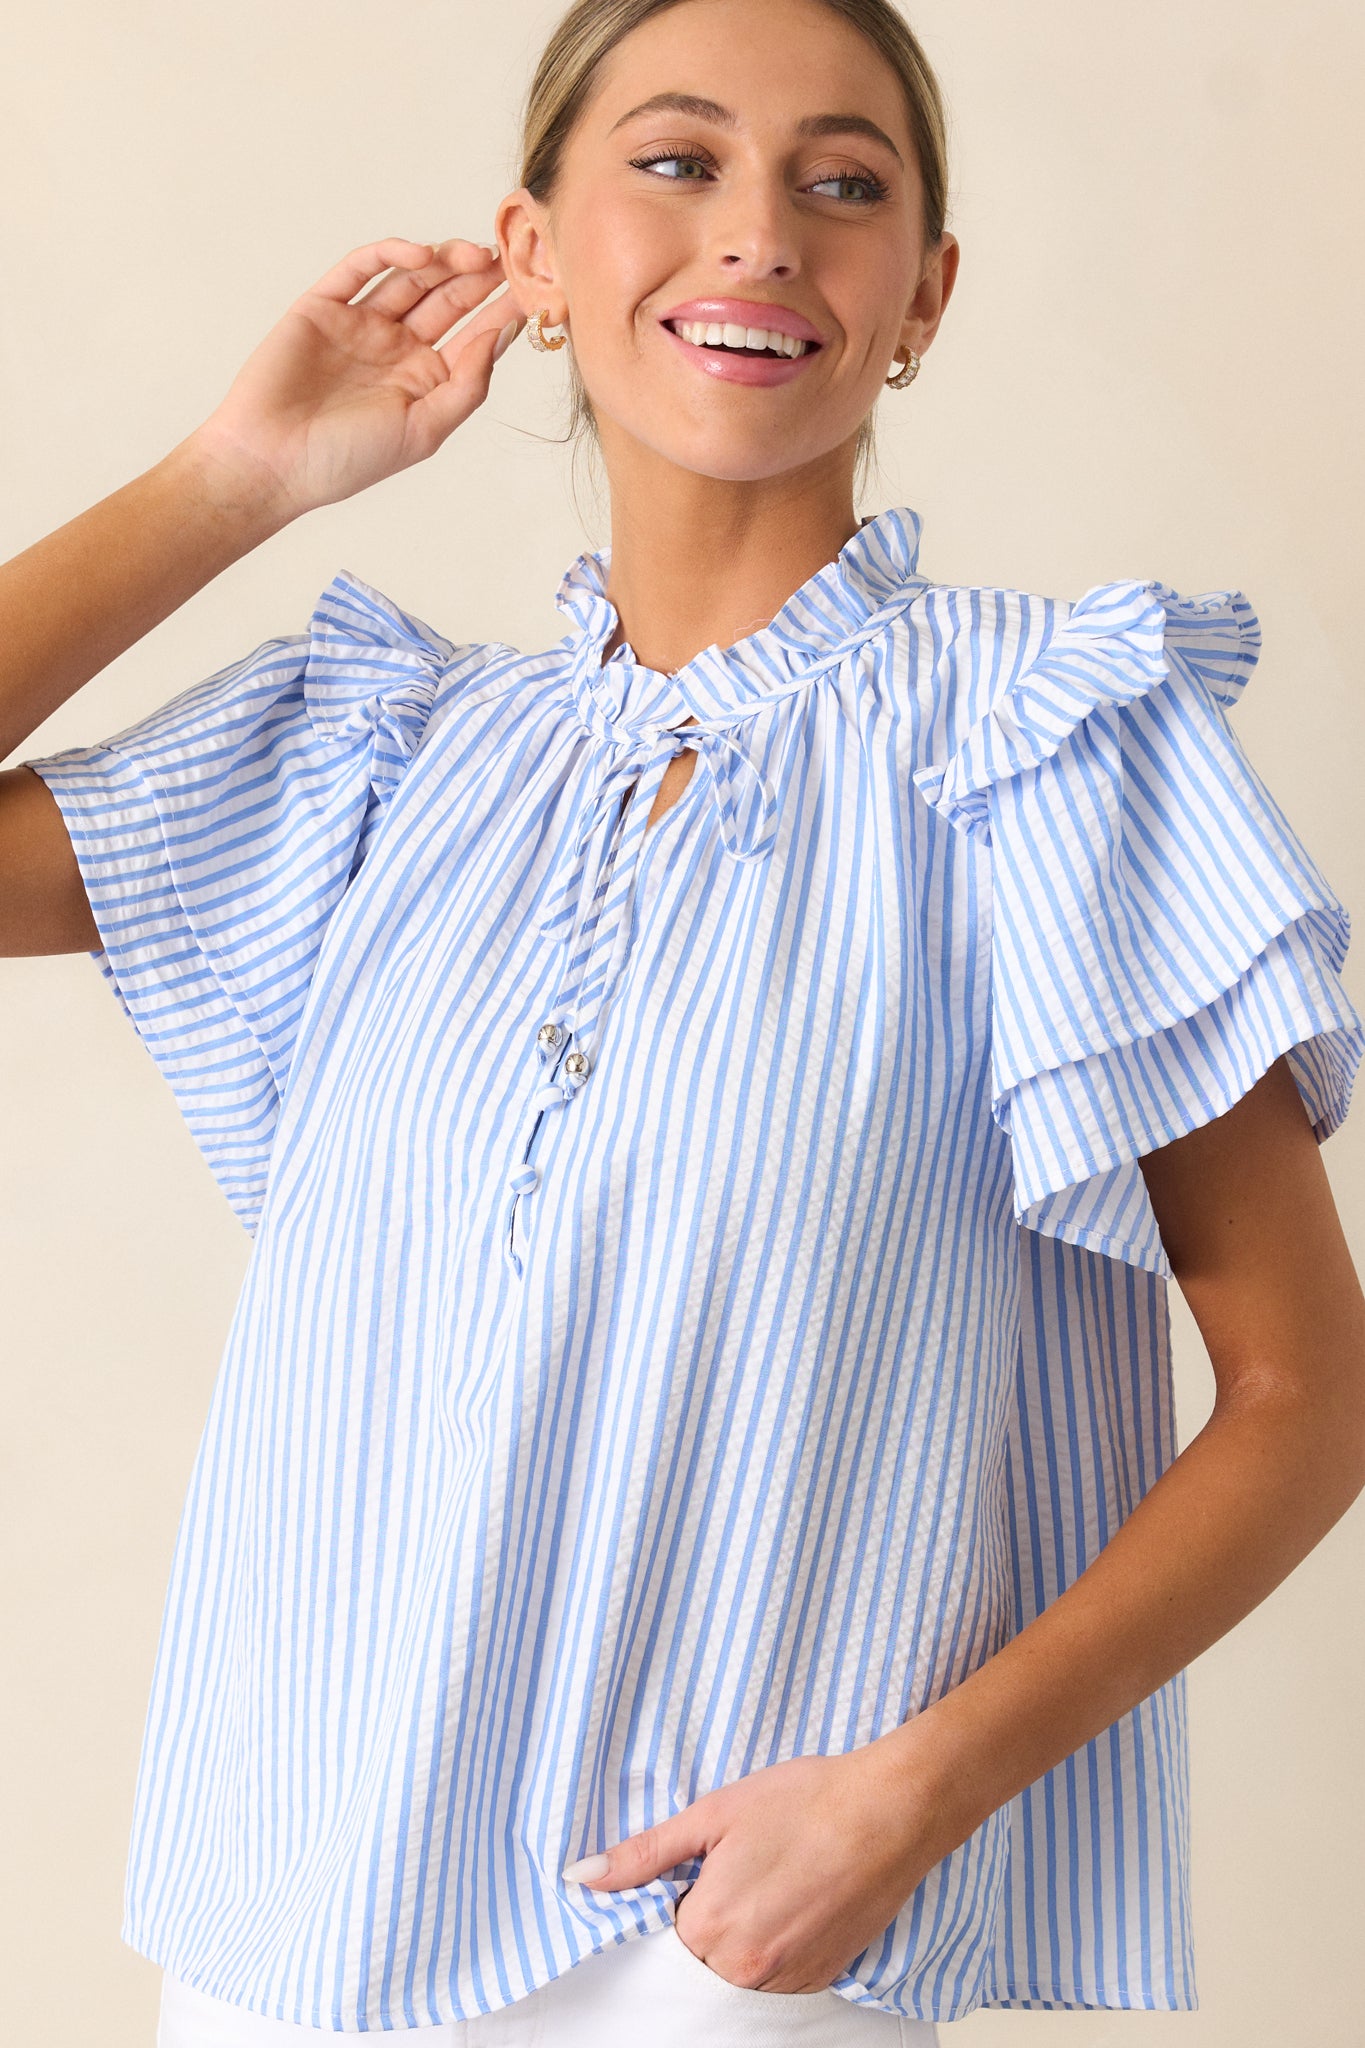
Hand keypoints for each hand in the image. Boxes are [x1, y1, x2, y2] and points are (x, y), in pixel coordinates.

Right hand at [186, 236, 524, 521]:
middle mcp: (397, 348)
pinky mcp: (324, 305)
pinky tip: (421, 255)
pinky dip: (391, 254)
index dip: (502, 312)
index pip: (474, 336)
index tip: (535, 290)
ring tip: (475, 255)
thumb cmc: (347, 460)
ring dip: (444, 261)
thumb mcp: (424, 430)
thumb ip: (468, 385)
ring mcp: (361, 323)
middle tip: (511, 257)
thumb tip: (504, 334)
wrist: (272, 462)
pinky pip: (362, 268)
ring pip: (411, 279)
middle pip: (449, 300)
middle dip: (480, 278)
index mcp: (425, 380)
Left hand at [561, 1730, 949, 1994]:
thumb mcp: (713, 1814)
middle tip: (745, 1869)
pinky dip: (778, 1947)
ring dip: (745, 1936)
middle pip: (700, 1956)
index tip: (705, 1867)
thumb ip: (644, 1853)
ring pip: (739, 1970)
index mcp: (706, 1927)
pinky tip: (798, 1901)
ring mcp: (785, 1981)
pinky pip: (779, 1979)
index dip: (683, 1894)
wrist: (888, 1811)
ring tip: (775, 1880)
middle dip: (711, 1918)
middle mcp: (742, 1969)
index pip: (664, 1931)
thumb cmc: (803, 1801)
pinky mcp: (822, 1980)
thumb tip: (580, 1878)